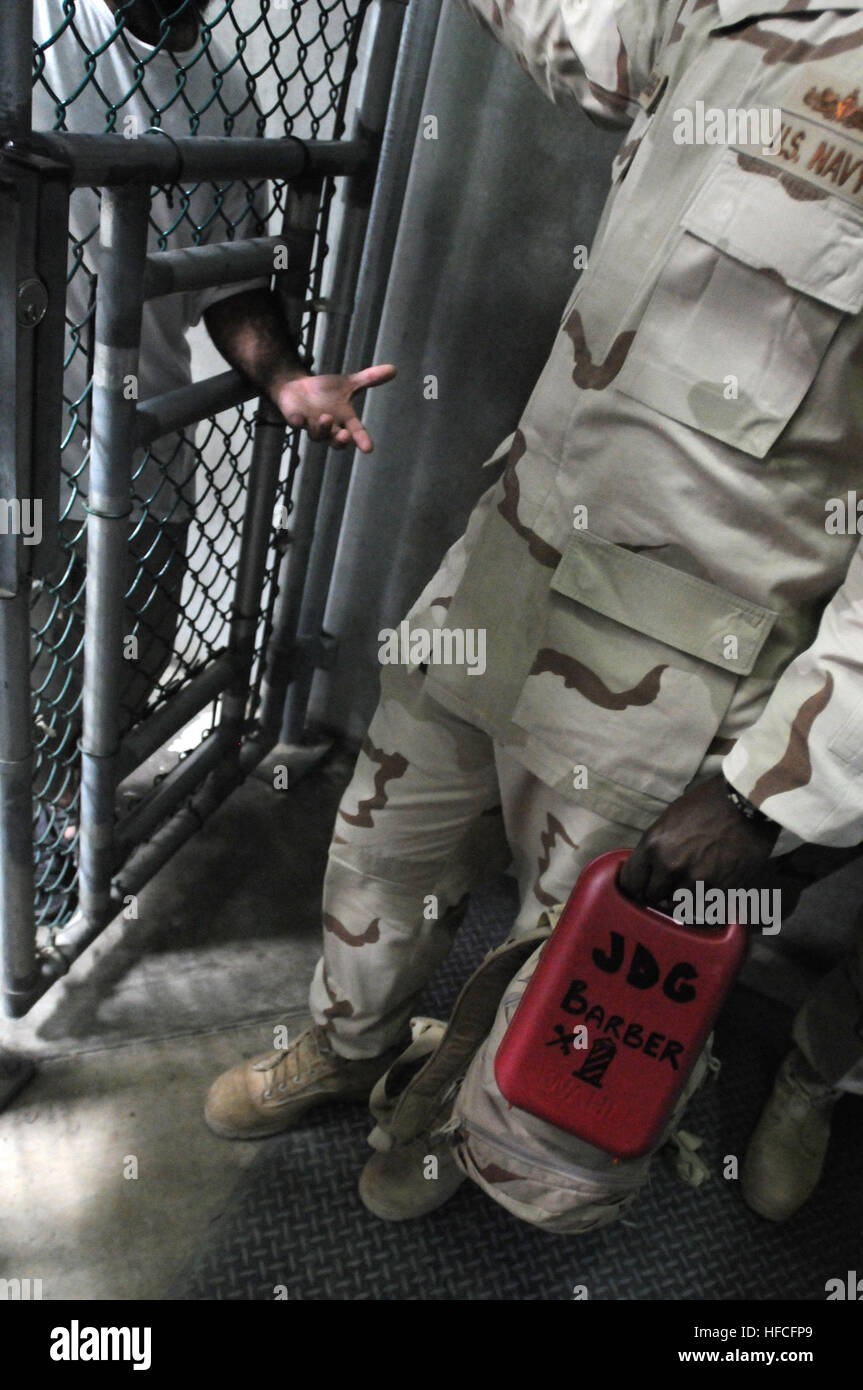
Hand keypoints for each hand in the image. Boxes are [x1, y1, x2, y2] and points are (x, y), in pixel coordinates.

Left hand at [271, 363, 395, 452]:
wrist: (298, 389)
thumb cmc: (325, 392)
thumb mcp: (348, 384)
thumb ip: (369, 379)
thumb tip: (394, 369)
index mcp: (344, 420)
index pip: (356, 431)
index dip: (362, 440)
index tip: (368, 448)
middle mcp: (329, 428)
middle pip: (336, 440)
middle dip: (340, 439)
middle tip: (345, 435)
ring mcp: (311, 425)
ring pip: (317, 434)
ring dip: (322, 428)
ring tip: (326, 417)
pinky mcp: (295, 419)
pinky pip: (296, 424)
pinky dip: (297, 422)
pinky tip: (298, 419)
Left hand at [618, 773, 780, 908]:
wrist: (748, 800)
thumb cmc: (707, 802)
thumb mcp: (670, 818)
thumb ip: (657, 846)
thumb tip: (650, 868)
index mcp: (653, 844)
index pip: (631, 881)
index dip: (637, 886)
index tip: (643, 886)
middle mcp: (670, 865)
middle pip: (653, 896)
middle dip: (660, 892)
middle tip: (670, 886)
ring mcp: (696, 879)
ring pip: (679, 905)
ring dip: (684, 899)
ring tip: (692, 888)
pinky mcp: (722, 888)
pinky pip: (706, 907)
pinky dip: (706, 901)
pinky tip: (711, 889)